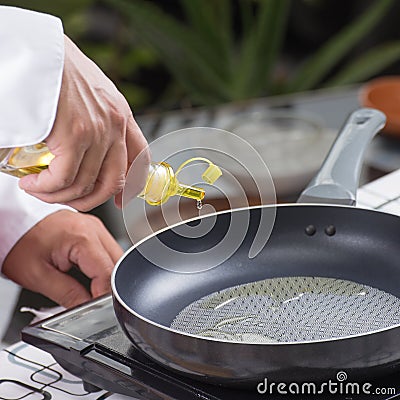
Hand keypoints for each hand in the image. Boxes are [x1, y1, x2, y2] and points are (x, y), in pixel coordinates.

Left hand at [2, 210, 122, 307]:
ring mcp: (95, 226)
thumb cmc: (19, 243)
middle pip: (117, 264)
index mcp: (83, 237)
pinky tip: (90, 273)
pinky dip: (103, 265)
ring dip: (107, 274)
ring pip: (116, 257)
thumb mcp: (38, 276)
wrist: (12, 223)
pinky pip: (108, 250)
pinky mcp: (93, 228)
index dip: (104, 294)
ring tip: (88, 286)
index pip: (108, 273)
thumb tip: (87, 307)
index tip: (96, 307)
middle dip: (108, 285)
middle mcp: (94, 228)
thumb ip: (67, 294)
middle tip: (90, 299)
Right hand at [19, 35, 148, 211]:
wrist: (39, 48)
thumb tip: (86, 146)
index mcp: (122, 115)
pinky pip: (63, 178)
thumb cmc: (58, 67)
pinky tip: (31, 183)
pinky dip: (45, 188)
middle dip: (89, 200)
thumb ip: (98, 118)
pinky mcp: (75, 134)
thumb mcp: (92, 91)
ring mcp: (98, 131)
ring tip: (38, 189)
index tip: (121, 201)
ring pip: (84, 185)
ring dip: (58, 196)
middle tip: (68, 200)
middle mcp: (115, 126)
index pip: (140, 159)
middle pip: (113, 182)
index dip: (133, 186)